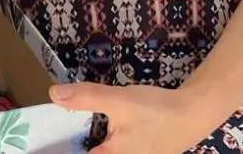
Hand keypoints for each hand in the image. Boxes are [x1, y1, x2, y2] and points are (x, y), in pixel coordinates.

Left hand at [50, 82, 215, 153]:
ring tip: (75, 132)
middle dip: (79, 143)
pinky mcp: (145, 153)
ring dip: (94, 141)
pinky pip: (119, 149)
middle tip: (57, 135)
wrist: (196, 113)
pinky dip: (108, 142)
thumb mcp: (119, 100)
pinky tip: (103, 129)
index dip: (64, 148)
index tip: (46, 144)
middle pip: (94, 151)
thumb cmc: (156, 110)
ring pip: (107, 151)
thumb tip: (53, 95)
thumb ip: (86, 98)